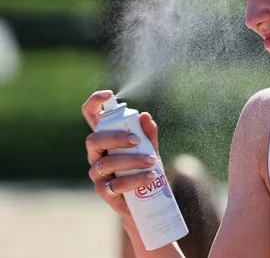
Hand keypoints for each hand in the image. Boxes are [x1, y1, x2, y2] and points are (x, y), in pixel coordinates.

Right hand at [82, 90, 158, 217]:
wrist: (145, 202)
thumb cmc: (143, 169)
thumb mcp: (150, 149)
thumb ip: (149, 134)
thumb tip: (145, 116)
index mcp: (105, 139)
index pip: (91, 117)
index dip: (94, 103)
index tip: (108, 94)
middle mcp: (96, 154)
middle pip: (93, 139)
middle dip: (115, 137)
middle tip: (137, 141)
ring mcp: (97, 173)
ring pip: (106, 163)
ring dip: (131, 160)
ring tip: (152, 162)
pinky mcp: (103, 191)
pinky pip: (114, 185)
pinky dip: (134, 179)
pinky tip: (150, 177)